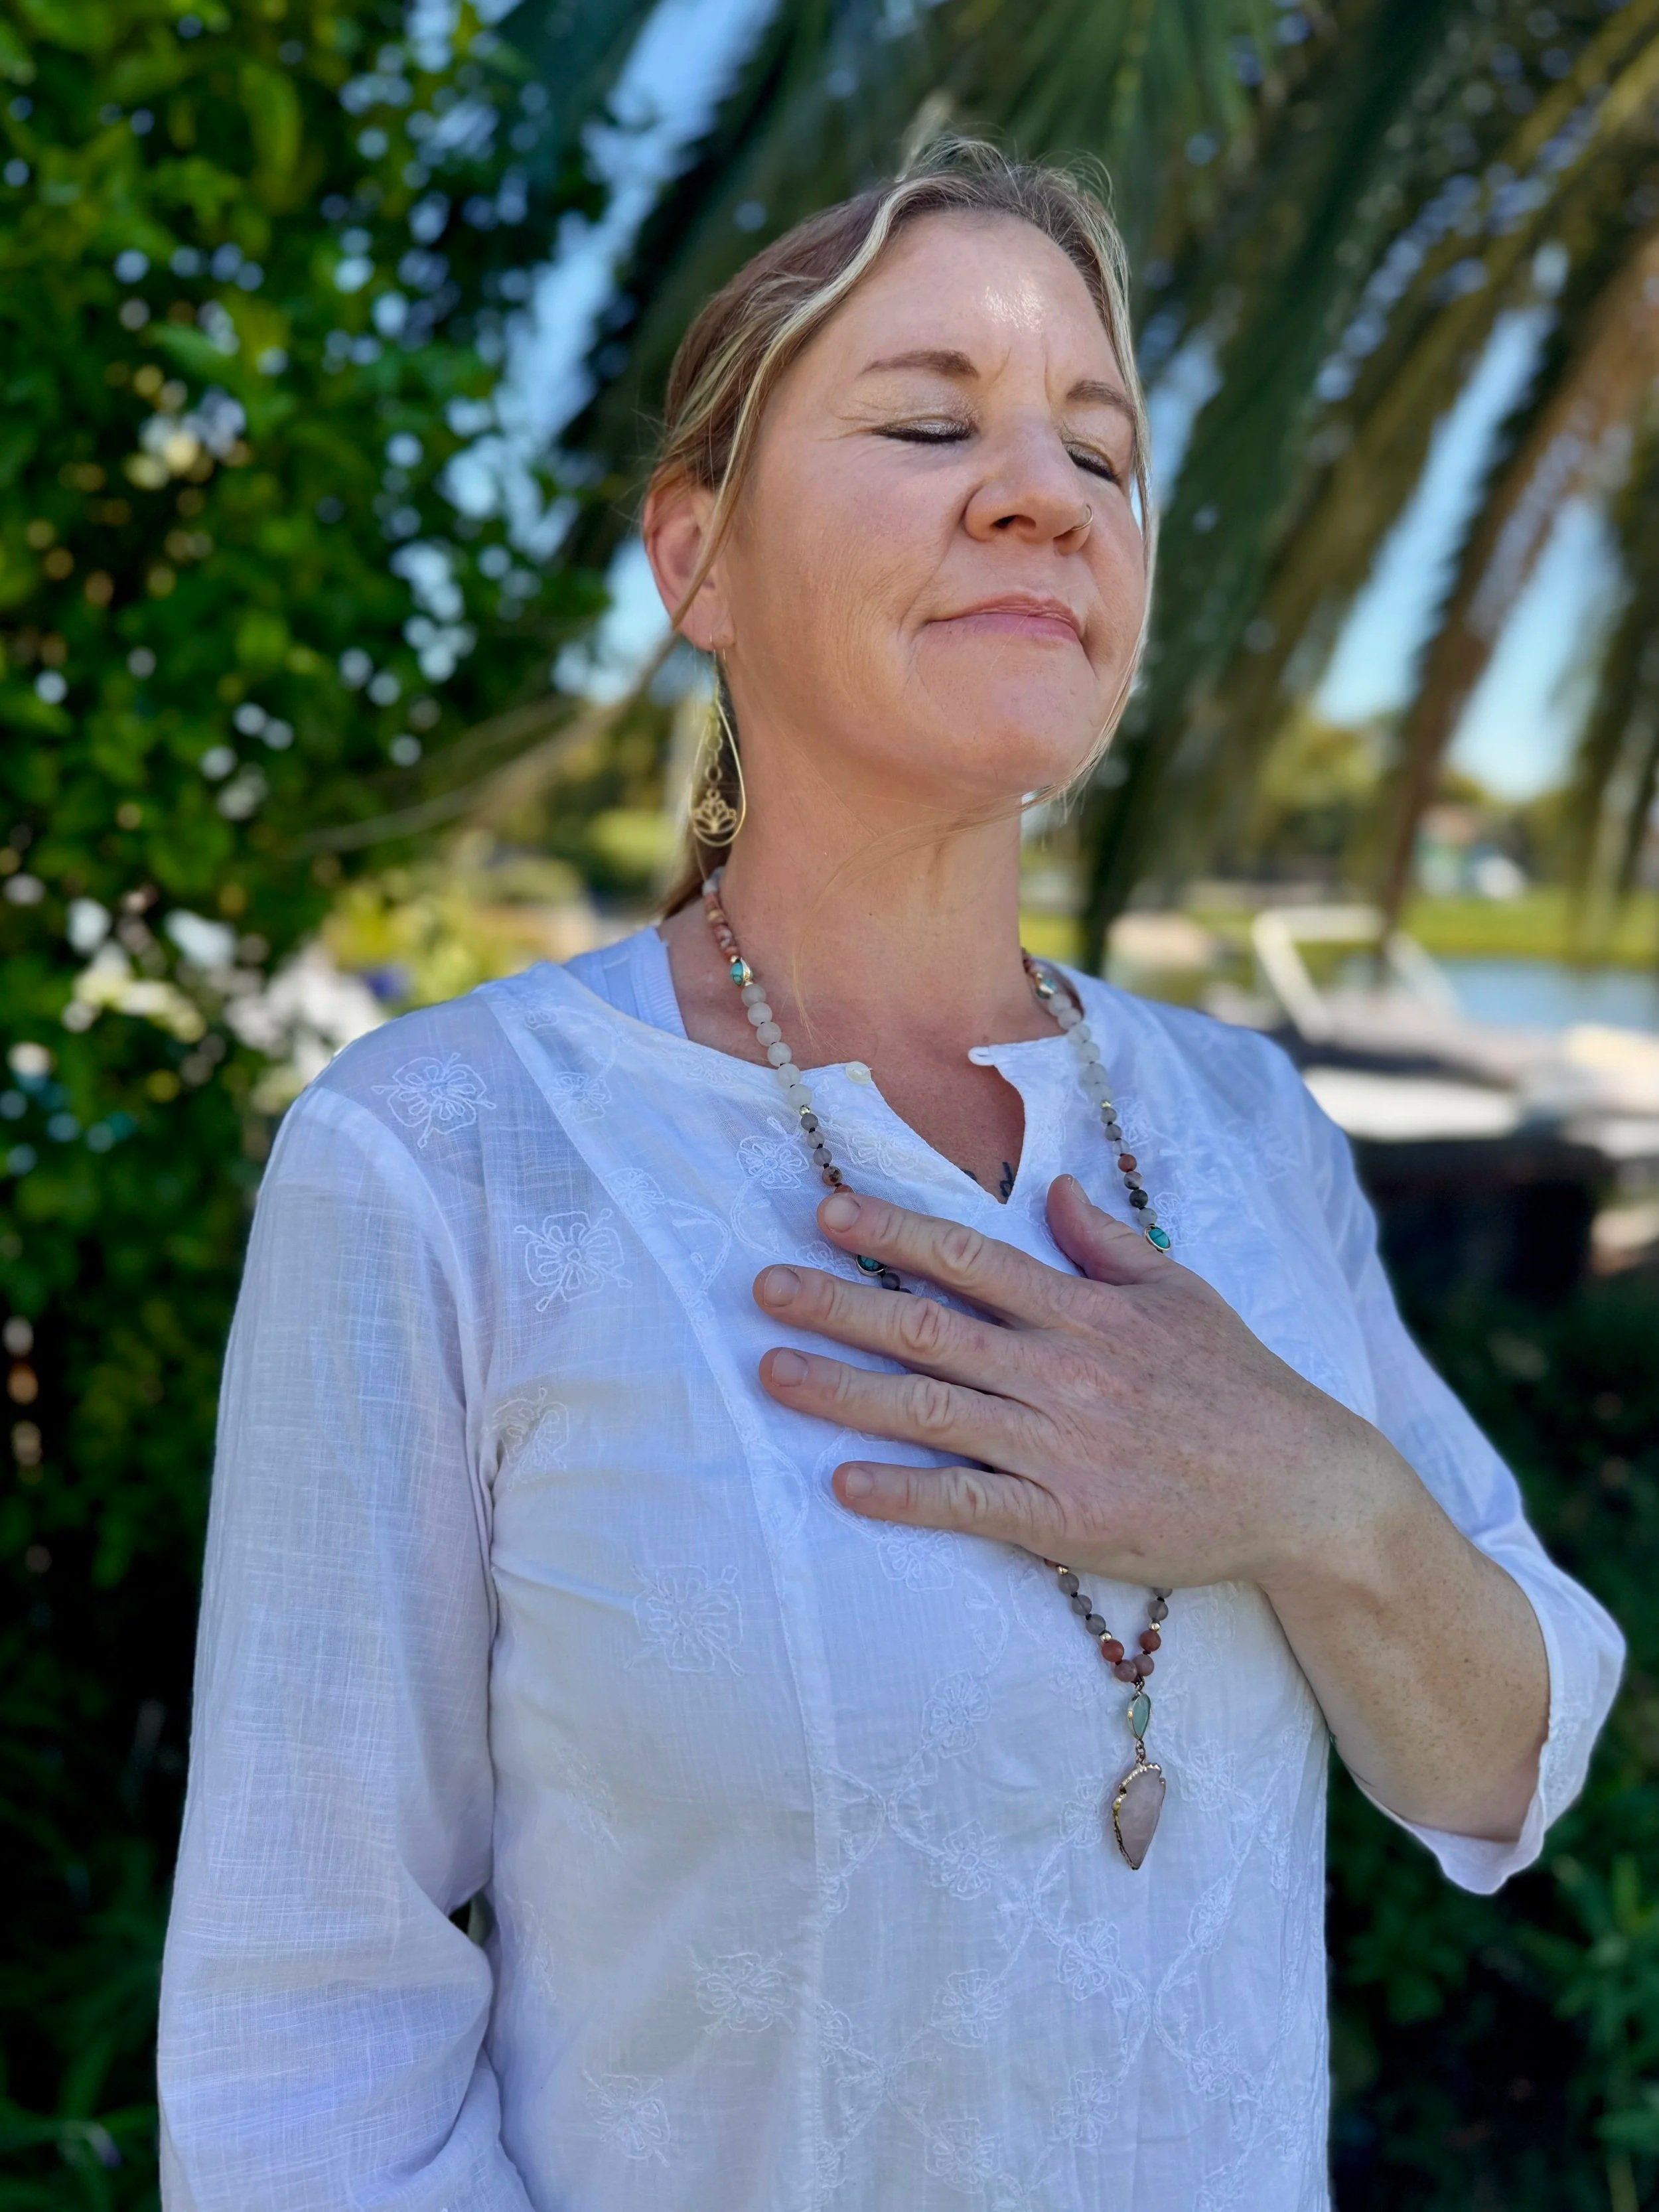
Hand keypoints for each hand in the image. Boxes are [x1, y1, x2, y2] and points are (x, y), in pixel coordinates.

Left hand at [753, 1175, 1414, 1593]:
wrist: (1305, 1487)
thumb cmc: (1241, 1387)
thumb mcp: (1183, 1294)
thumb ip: (1107, 1243)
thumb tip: (1051, 1188)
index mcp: (1085, 1311)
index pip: (971, 1258)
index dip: (895, 1231)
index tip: (828, 1210)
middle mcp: (1062, 1370)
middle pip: (930, 1327)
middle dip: (840, 1302)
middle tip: (764, 1286)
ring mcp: (1061, 1446)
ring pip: (933, 1409)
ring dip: (846, 1391)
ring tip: (774, 1371)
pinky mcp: (1065, 1518)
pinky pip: (969, 1502)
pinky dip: (905, 1494)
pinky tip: (845, 1484)